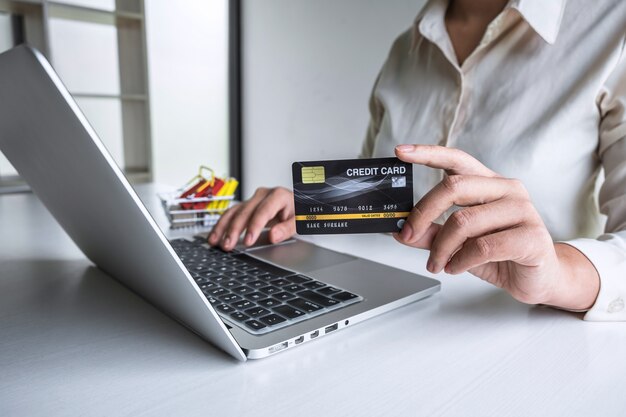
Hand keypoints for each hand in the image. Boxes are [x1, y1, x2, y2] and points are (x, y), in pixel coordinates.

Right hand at [208, 187, 295, 250]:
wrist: (299, 203)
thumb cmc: (299, 211)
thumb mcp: (299, 220)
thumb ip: (287, 229)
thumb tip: (273, 236)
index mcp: (278, 195)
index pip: (263, 211)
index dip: (254, 227)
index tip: (248, 241)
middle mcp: (263, 194)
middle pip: (245, 212)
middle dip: (235, 230)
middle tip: (228, 245)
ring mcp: (254, 199)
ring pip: (235, 211)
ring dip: (223, 227)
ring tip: (216, 242)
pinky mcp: (247, 205)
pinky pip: (232, 214)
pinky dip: (222, 225)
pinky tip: (215, 236)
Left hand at [394, 144, 598, 309]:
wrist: (538, 279)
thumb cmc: (500, 255)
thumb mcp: (458, 243)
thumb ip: (432, 233)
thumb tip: (400, 230)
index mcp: (488, 183)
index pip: (456, 159)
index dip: (428, 153)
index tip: (401, 152)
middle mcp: (507, 189)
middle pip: (453, 187)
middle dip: (423, 214)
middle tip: (408, 235)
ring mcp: (522, 210)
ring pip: (464, 221)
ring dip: (441, 248)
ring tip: (437, 264)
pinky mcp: (531, 237)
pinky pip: (483, 246)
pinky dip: (460, 261)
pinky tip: (455, 268)